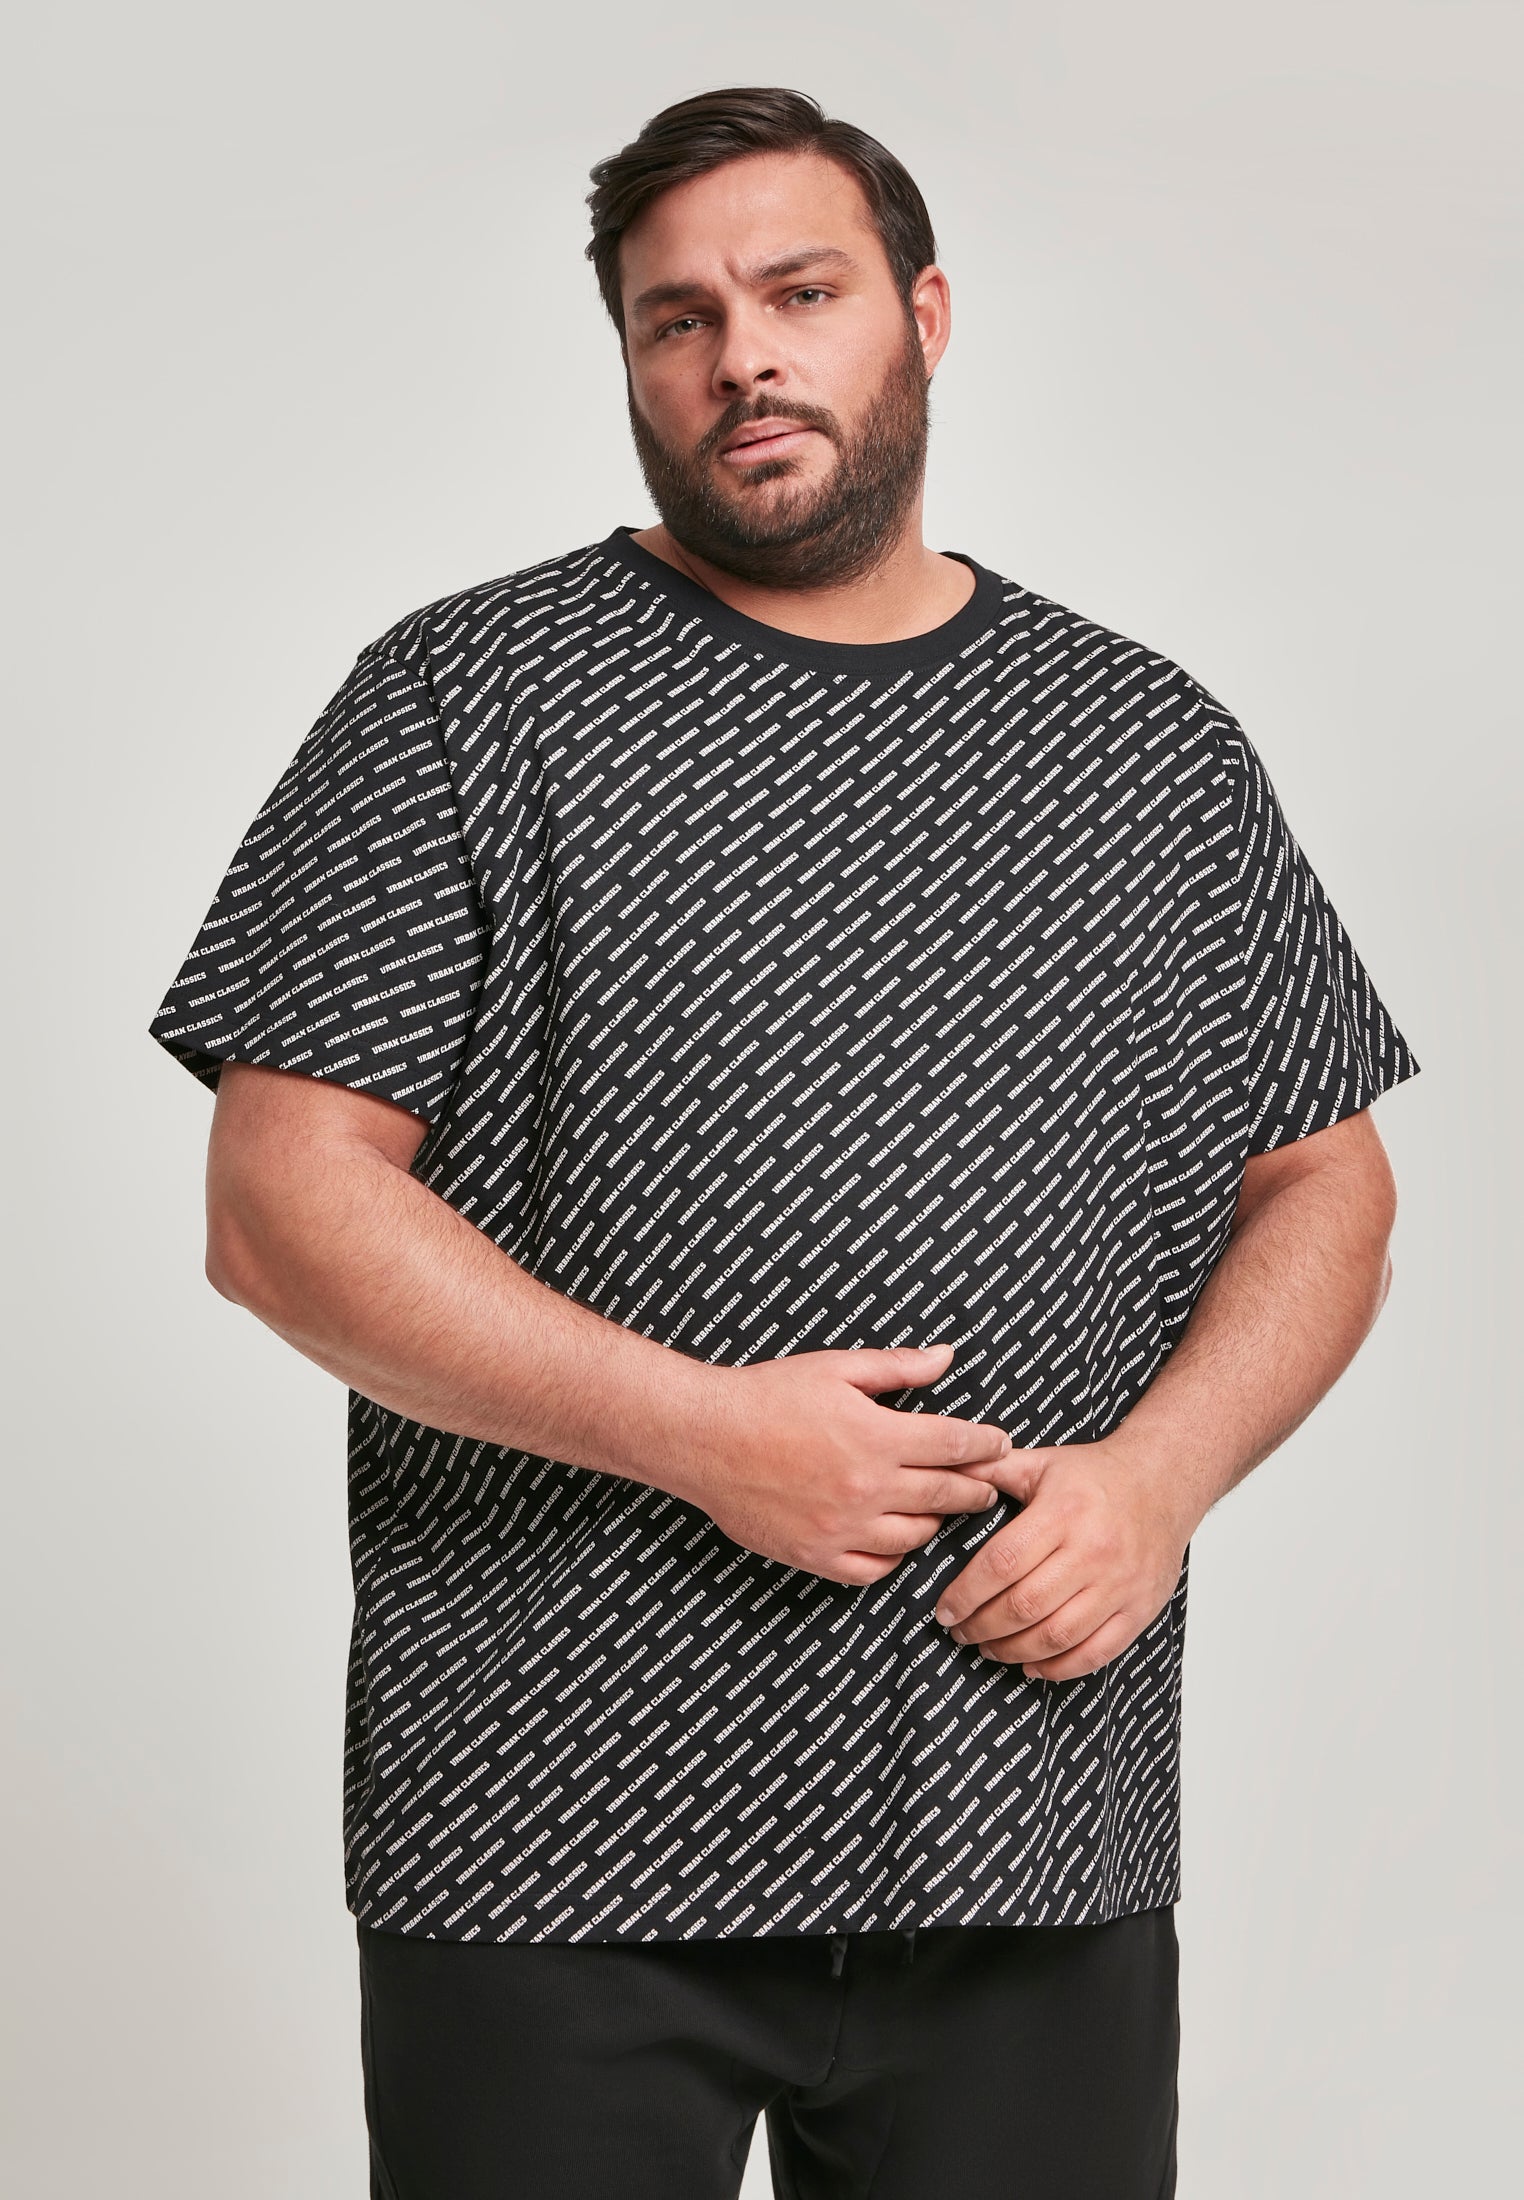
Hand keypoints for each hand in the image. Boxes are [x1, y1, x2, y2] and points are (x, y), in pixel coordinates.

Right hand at [675, 1342, 1010, 1585]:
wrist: (704, 1438)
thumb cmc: (767, 1394)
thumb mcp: (835, 1368)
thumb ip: (897, 1367)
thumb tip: (947, 1357)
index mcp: (877, 1436)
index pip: (956, 1445)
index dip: (986, 1445)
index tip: (1000, 1445)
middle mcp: (867, 1487)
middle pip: (947, 1495)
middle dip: (976, 1489)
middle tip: (988, 1486)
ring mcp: (842, 1528)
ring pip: (917, 1537)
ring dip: (938, 1522)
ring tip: (942, 1510)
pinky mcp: (816, 1556)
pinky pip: (875, 1571)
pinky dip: (895, 1557)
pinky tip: (897, 1540)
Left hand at [932, 1438, 1197, 1680]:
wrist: (1164, 1481)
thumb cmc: (1095, 1475)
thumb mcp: (1042, 1462)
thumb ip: (990, 1470)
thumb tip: (945, 1472)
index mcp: (1062, 1512)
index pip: (1002, 1563)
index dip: (966, 1594)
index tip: (945, 1610)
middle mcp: (1092, 1550)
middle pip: (1025, 1606)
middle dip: (982, 1627)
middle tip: (960, 1633)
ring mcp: (1119, 1584)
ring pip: (1056, 1635)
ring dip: (1012, 1651)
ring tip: (988, 1648)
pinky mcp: (1140, 1608)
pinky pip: (1096, 1653)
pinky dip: (1058, 1668)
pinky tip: (1032, 1664)